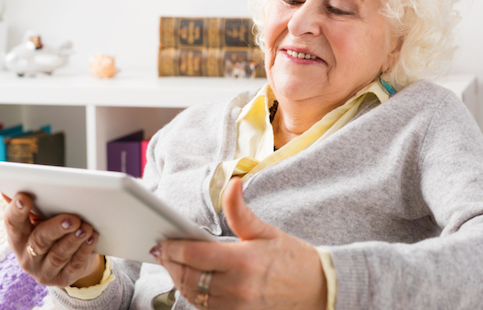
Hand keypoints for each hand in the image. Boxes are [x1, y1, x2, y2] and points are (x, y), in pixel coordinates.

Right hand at [3, 192, 103, 287]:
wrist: (67, 262)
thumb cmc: (51, 232)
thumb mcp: (39, 220)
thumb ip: (29, 205)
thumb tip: (8, 187)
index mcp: (17, 238)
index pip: (12, 224)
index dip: (17, 211)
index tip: (25, 197)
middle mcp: (27, 257)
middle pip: (39, 241)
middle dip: (56, 228)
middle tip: (72, 218)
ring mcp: (44, 271)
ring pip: (58, 255)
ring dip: (73, 240)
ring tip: (86, 228)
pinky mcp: (62, 279)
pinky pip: (74, 265)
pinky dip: (84, 250)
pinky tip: (92, 238)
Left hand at [156, 178, 327, 309]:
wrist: (320, 291)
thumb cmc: (294, 259)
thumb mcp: (267, 232)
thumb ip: (241, 211)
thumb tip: (231, 185)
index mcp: (244, 261)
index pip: (195, 256)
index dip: (173, 249)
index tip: (162, 242)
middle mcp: (237, 287)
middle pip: (189, 277)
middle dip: (171, 264)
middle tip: (162, 252)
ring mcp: (238, 307)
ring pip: (194, 296)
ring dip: (179, 280)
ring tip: (172, 265)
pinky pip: (206, 309)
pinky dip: (194, 296)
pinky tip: (191, 282)